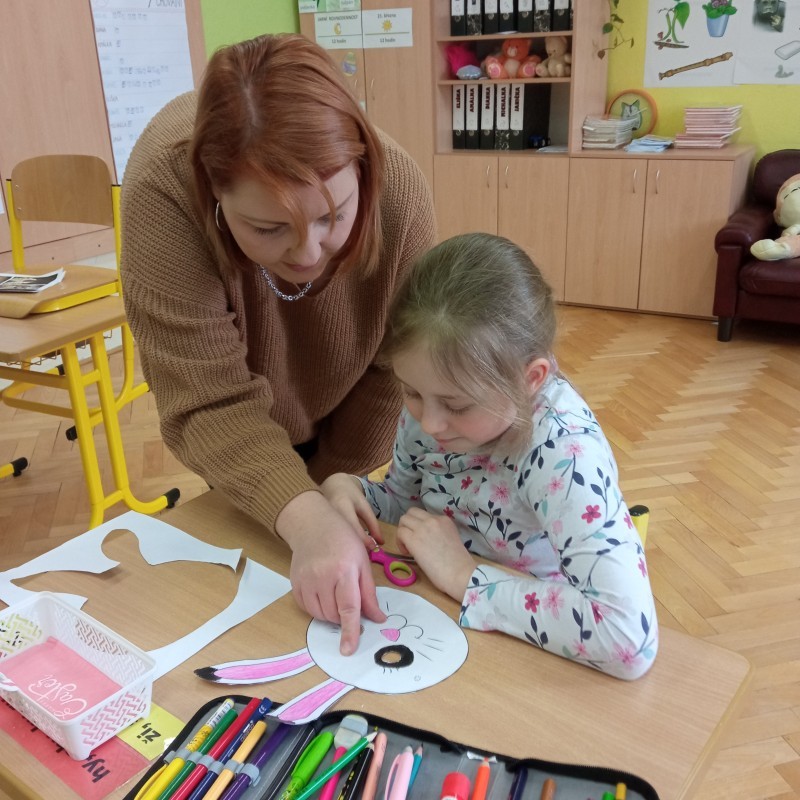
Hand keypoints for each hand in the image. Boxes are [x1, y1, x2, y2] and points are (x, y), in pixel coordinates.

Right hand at [276, 491, 385, 654]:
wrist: (312, 524)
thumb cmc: (343, 540)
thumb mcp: (362, 562)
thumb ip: (369, 593)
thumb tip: (377, 619)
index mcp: (344, 570)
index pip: (349, 607)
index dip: (350, 630)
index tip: (348, 649)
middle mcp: (322, 577)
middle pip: (334, 614)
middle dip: (345, 615)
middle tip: (349, 598)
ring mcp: (305, 581)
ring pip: (320, 615)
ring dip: (331, 613)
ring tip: (336, 593)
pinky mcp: (294, 584)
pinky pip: (307, 608)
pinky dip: (317, 608)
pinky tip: (323, 593)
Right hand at [319, 473, 383, 545]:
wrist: (332, 485)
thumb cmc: (350, 495)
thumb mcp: (364, 506)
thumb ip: (373, 524)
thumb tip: (381, 543)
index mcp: (343, 506)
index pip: (354, 528)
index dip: (365, 541)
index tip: (374, 548)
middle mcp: (330, 515)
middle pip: (344, 537)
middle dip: (356, 547)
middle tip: (367, 552)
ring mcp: (322, 521)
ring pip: (336, 540)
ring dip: (348, 548)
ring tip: (358, 550)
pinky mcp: (319, 526)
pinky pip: (331, 539)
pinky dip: (340, 545)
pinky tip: (347, 546)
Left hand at [396, 507, 475, 601]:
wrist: (460, 573)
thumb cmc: (458, 564)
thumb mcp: (451, 538)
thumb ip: (439, 533)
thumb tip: (425, 538)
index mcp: (444, 520)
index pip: (424, 515)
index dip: (419, 526)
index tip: (422, 539)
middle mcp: (433, 520)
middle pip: (411, 512)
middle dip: (408, 524)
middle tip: (410, 539)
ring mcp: (422, 528)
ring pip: (403, 520)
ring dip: (403, 532)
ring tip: (408, 547)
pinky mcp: (414, 540)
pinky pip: (400, 533)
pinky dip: (400, 542)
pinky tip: (407, 553)